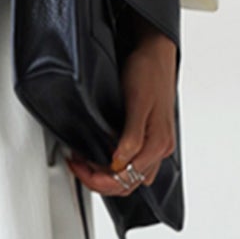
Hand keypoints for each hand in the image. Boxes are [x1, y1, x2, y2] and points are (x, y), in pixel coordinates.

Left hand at [65, 33, 177, 197]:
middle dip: (99, 181)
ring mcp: (157, 145)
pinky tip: (102, 155)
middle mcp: (161, 149)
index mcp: (158, 144)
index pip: (125, 179)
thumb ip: (131, 137)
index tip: (79, 166)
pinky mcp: (152, 138)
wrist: (156, 54)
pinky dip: (116, 167)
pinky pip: (135, 165)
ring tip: (86, 162)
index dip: (98, 178)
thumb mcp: (136, 103)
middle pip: (128, 184)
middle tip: (78, 166)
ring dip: (107, 176)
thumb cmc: (148, 72)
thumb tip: (119, 162)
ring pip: (131, 178)